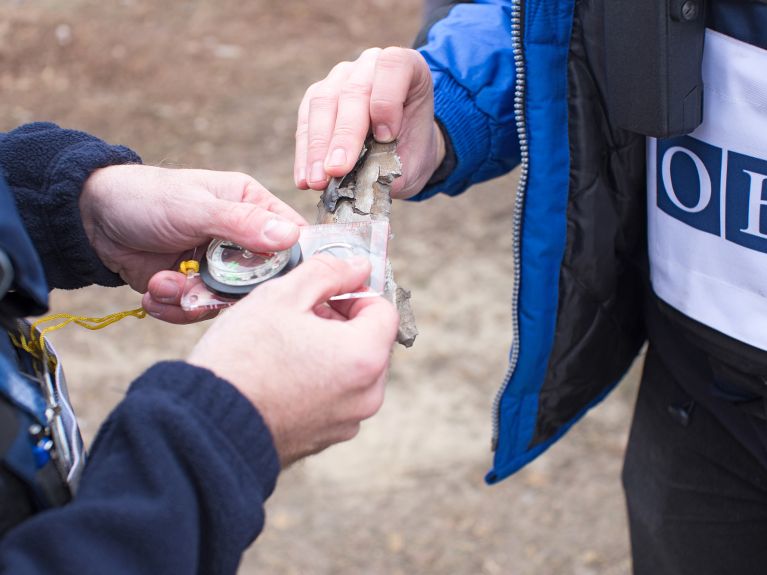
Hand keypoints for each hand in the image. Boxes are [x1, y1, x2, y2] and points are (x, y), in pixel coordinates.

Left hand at [79, 164, 306, 322]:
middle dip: (227, 291)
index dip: (290, 263)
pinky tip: (153, 292)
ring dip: (191, 300)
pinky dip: (173, 308)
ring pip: (228, 301)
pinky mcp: (192, 287)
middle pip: (261, 281)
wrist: (91, 220)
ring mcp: (217, 266)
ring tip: (162, 285)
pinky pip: (198, 311)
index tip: (272, 281)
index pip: (291, 238)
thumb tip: (291, 236)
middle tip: (197, 286)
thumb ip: (242, 223)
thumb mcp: (195, 207)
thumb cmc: (145, 197)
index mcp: (251, 208)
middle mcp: (240, 240)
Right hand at [187, 254, 398, 465]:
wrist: (207, 428)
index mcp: (365, 357)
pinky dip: (317, 382)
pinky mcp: (324, 438)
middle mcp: (367, 395)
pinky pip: (334, 399)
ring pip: (352, 371)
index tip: (322, 292)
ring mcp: (347, 421)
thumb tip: (357, 266)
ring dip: (329, 351)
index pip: (383, 310)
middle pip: (370, 342)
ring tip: (285, 344)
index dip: (354, 292)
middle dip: (341, 322)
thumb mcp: (282, 295)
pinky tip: (279, 374)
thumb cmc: (242, 358)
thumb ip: (327, 272)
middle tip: (299, 314)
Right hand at [294, 47, 444, 198]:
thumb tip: (365, 184)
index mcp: (407, 68)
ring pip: (323, 103)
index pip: (393, 65)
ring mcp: (339, 78)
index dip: (387, 100)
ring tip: (318, 181)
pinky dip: (306, 153)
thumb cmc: (412, 149)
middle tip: (338, 170)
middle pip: (352, 91)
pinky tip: (304, 178)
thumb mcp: (416, 160)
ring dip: (319, 147)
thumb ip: (396, 168)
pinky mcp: (317, 97)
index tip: (386, 137)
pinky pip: (306, 120)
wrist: (402, 150)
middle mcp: (370, 66)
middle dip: (344, 135)